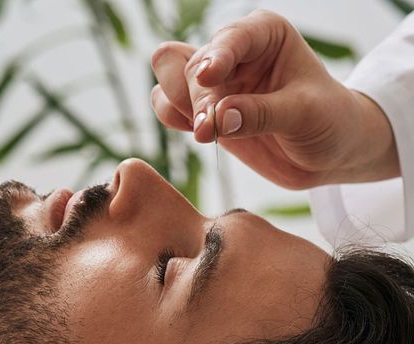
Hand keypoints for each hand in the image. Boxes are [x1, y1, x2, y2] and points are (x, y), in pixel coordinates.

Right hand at [150, 9, 398, 188]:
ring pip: (171, 82)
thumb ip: (260, 114)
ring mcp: (216, 83)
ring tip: (205, 132)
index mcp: (264, 35)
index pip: (230, 39)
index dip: (216, 57)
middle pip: (190, 65)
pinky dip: (174, 120)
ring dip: (179, 107)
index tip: (209, 78)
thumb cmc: (328, 122)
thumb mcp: (304, 115)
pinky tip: (199, 133)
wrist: (327, 153)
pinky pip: (169, 108)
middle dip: (197, 99)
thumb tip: (215, 120)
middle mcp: (234, 53)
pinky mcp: (205, 111)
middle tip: (210, 130)